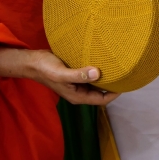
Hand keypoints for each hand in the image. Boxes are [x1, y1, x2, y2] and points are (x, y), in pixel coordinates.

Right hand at [0, 48, 119, 105]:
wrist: (32, 61)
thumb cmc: (45, 68)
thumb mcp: (61, 73)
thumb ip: (79, 74)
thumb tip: (98, 73)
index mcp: (77, 95)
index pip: (101, 100)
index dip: (115, 93)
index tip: (126, 82)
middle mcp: (79, 91)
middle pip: (101, 91)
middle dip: (113, 84)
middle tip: (126, 72)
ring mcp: (77, 82)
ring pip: (96, 82)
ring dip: (106, 76)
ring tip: (119, 65)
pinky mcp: (76, 73)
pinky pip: (91, 74)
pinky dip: (98, 69)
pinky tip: (105, 59)